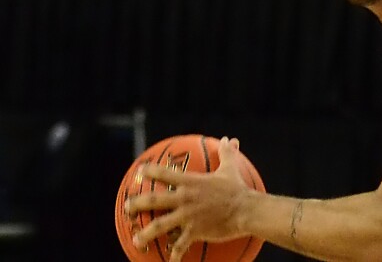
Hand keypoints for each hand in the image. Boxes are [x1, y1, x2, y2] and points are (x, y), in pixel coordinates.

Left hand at [125, 137, 250, 261]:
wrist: (246, 210)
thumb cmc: (238, 189)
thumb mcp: (231, 169)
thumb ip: (227, 154)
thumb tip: (231, 139)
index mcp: (191, 182)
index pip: (165, 173)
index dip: (150, 171)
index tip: (139, 171)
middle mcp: (184, 198)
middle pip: (154, 200)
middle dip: (136, 204)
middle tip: (126, 208)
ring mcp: (187, 216)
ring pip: (159, 225)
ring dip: (145, 233)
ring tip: (136, 240)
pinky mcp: (194, 232)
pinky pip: (180, 246)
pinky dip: (174, 255)